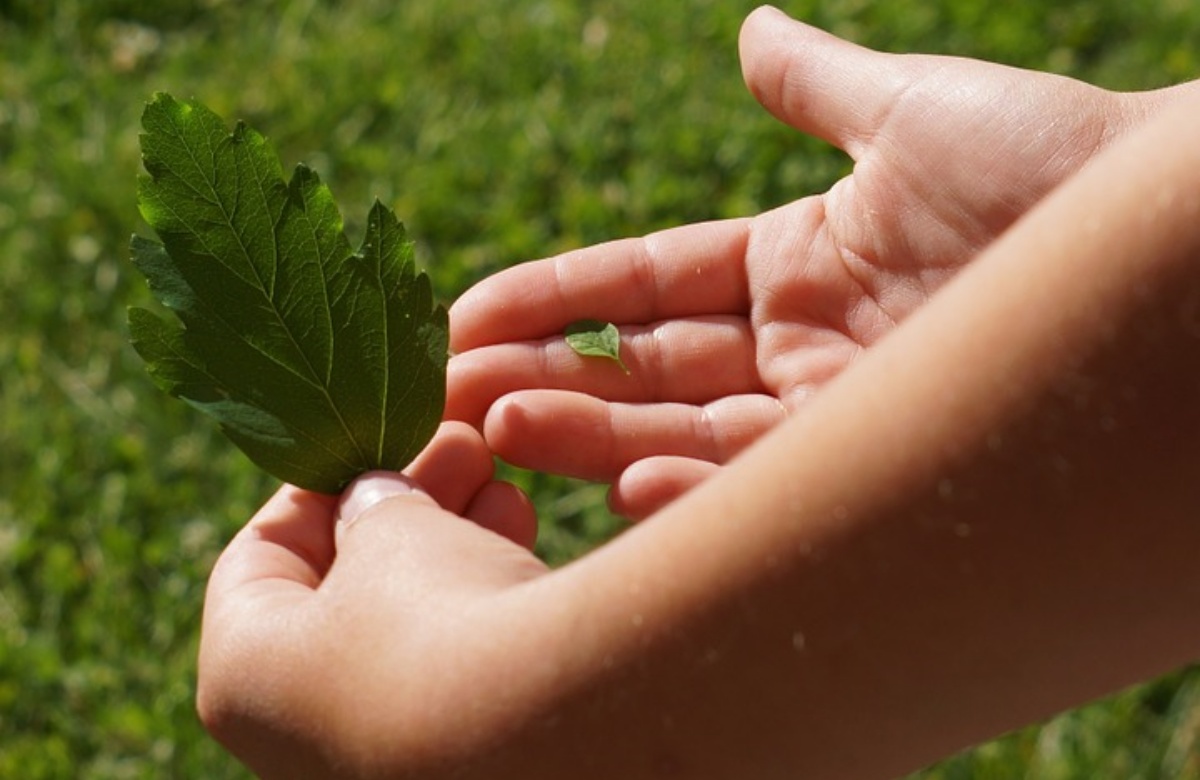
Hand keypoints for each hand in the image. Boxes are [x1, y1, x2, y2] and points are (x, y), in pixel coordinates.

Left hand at [196, 422, 543, 778]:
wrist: (542, 730)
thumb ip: (370, 502)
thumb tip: (372, 497)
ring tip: (499, 481)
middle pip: (343, 584)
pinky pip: (453, 660)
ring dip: (451, 540)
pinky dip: (478, 595)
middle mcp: (298, 732)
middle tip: (458, 446)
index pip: (260, 556)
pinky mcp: (454, 758)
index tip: (376, 437)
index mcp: (243, 676)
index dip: (321, 481)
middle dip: (404, 502)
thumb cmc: (429, 616)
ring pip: (406, 619)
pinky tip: (520, 533)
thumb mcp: (390, 529)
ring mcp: (377, 753)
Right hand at [447, 6, 1145, 518]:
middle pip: (643, 375)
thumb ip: (817, 85)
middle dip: (543, 382)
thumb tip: (750, 34)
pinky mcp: (872, 471)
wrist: (1150, 247)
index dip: (552, 300)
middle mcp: (798, 350)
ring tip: (497, 433)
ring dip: (588, 442)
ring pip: (682, 440)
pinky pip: (762, 492)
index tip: (465, 314)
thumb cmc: (1050, 162)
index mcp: (792, 266)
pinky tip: (622, 492)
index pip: (642, 290)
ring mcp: (831, 418)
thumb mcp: (913, 112)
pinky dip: (693, 499)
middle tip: (448, 395)